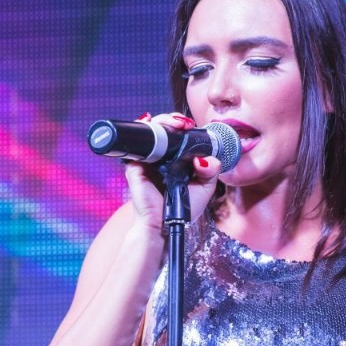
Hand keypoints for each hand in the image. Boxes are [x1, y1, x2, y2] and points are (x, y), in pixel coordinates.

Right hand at [123, 113, 224, 230]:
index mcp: (176, 160)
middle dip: (172, 119)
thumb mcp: (205, 187)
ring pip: (149, 132)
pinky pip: (134, 145)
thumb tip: (206, 158)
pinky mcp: (135, 167)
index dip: (182, 126)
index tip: (190, 125)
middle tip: (183, 124)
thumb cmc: (183, 209)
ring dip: (160, 121)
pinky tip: (149, 122)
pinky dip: (140, 130)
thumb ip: (212, 170)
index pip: (177, 136)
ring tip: (173, 124)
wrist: (165, 226)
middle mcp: (160, 158)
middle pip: (163, 129)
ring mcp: (146, 161)